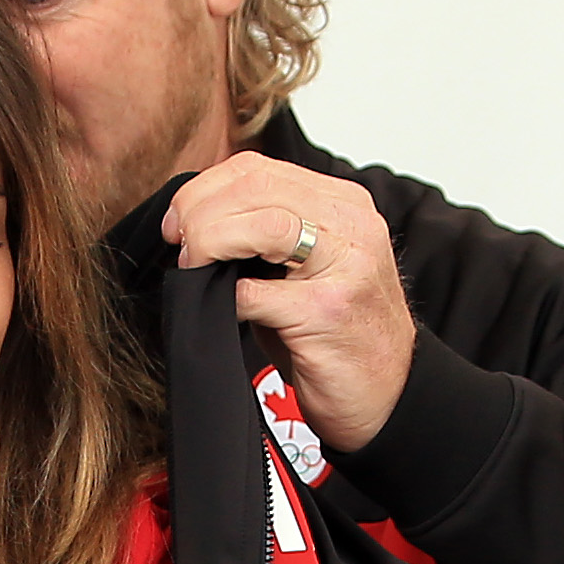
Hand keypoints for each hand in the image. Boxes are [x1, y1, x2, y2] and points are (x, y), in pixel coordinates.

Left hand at [164, 155, 417, 451]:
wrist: (386, 393)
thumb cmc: (336, 335)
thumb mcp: (304, 269)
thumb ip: (264, 235)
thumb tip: (194, 223)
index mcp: (341, 204)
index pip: (259, 169)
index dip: (204, 189)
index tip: (177, 221)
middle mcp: (350, 225)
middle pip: (256, 187)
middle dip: (200, 214)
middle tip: (177, 243)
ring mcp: (345, 265)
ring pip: (261, 226)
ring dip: (210, 243)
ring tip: (195, 269)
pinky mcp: (328, 311)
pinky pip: (257, 293)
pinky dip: (226, 298)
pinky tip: (223, 308)